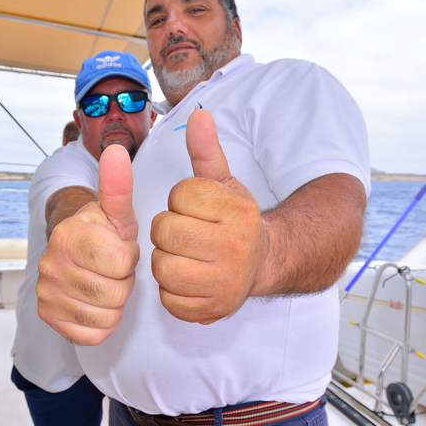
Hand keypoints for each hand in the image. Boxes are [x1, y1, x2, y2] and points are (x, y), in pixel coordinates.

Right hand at [36, 145, 138, 344]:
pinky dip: (102, 323)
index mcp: (68, 235)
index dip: (130, 257)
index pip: (121, 263)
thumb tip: (116, 151)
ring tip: (106, 281)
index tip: (121, 248)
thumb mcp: (117, 211)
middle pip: (116, 293)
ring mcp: (46, 292)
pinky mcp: (48, 316)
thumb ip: (119, 186)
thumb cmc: (102, 231)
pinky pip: (93, 335)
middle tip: (113, 267)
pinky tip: (97, 301)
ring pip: (106, 315)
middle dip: (124, 281)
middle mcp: (51, 264)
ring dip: (115, 302)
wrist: (74, 247)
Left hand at [151, 110, 267, 323]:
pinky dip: (172, 290)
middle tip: (185, 232)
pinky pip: (169, 299)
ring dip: (166, 259)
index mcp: (238, 211)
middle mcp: (236, 248)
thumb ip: (206, 151)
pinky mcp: (212, 310)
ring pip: (162, 266)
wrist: (262, 263)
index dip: (180, 200)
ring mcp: (225, 282)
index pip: (180, 195)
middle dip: (168, 229)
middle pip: (165, 231)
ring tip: (184, 255)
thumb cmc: (234, 220)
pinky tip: (189, 278)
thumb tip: (198, 115)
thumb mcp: (224, 183)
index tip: (195, 208)